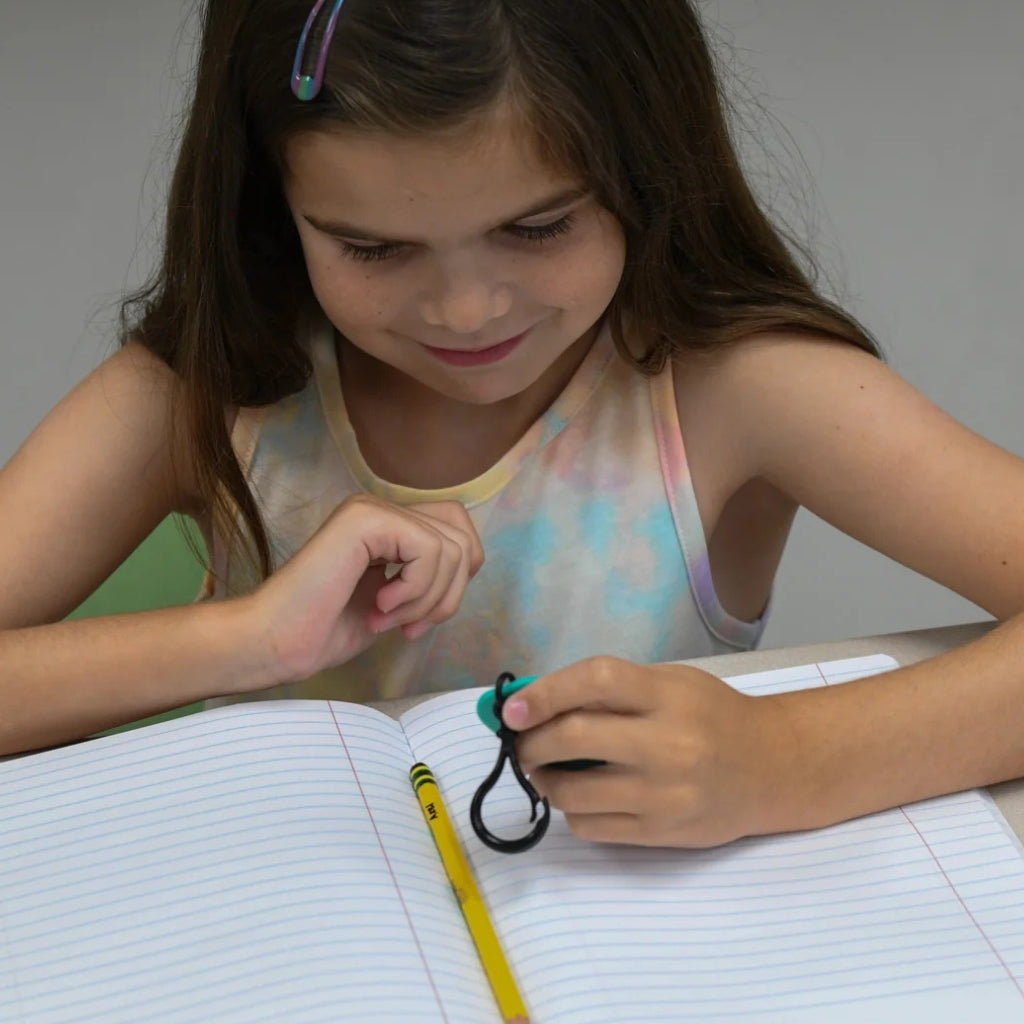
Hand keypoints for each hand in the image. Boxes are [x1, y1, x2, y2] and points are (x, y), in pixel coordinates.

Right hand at [246, 494, 483, 683]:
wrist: (277, 641)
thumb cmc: (326, 628)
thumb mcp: (398, 601)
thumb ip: (429, 576)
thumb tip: (468, 563)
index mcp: (390, 526)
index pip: (460, 533)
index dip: (456, 582)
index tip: (419, 621)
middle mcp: (381, 509)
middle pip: (462, 537)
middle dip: (449, 593)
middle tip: (409, 625)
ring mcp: (371, 509)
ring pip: (451, 548)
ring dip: (427, 598)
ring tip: (387, 617)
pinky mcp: (365, 519)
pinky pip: (429, 549)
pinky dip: (415, 589)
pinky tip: (380, 606)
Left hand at [503, 657, 799, 847]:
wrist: (770, 768)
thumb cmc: (711, 715)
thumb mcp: (669, 683)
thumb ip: (610, 689)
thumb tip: (533, 702)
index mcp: (667, 695)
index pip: (595, 681)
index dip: (544, 692)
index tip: (511, 708)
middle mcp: (667, 743)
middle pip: (573, 738)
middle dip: (530, 741)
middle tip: (521, 741)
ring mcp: (664, 793)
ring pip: (572, 791)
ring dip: (543, 779)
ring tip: (546, 769)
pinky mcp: (661, 832)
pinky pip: (590, 826)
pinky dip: (572, 809)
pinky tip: (581, 795)